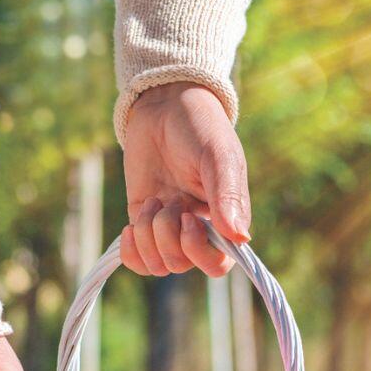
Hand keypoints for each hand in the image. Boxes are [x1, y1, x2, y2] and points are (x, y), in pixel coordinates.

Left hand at [120, 82, 251, 277]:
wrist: (166, 105)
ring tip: (152, 202)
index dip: (197, 251)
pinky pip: (136, 259)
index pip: (216, 264)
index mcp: (225, 219)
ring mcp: (169, 228)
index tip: (188, 217)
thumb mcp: (217, 156)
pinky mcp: (143, 222)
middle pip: (180, 265)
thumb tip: (240, 238)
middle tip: (168, 201)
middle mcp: (199, 230)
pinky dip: (130, 251)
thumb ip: (227, 195)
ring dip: (147, 237)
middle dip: (166, 236)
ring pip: (156, 264)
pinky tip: (130, 227)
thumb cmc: (200, 127)